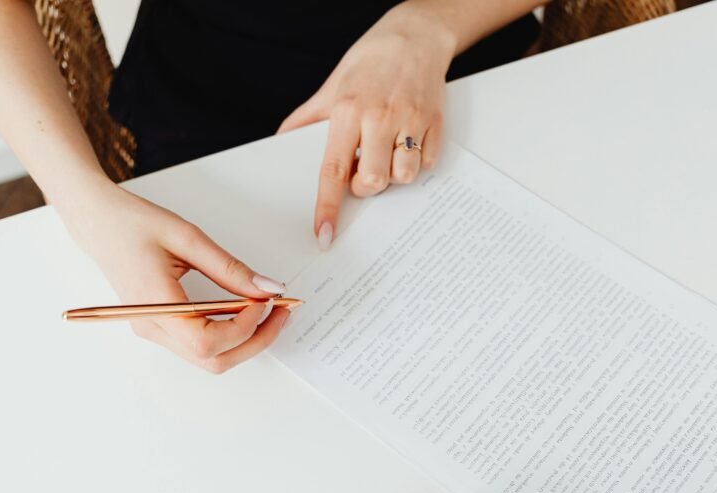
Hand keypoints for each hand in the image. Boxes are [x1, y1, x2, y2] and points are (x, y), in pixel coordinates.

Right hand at [60, 182, 290, 372]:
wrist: (97, 221)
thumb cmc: (133, 224)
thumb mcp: (188, 238)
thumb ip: (230, 268)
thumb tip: (268, 289)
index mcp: (155, 305)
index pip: (208, 342)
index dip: (245, 327)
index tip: (267, 301)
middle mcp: (152, 327)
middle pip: (213, 360)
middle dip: (255, 341)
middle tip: (282, 311)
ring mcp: (154, 330)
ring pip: (209, 359)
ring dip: (245, 340)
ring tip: (267, 309)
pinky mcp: (160, 326)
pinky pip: (200, 344)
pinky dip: (229, 333)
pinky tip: (244, 310)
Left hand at [278, 4, 456, 248]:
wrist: (416, 34)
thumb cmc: (371, 60)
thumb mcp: (332, 86)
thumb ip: (307, 118)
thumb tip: (281, 143)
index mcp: (348, 111)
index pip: (332, 171)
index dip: (327, 207)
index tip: (324, 235)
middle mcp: (380, 118)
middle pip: (371, 182)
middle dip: (365, 186)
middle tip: (363, 168)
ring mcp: (411, 121)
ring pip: (403, 177)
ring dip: (393, 175)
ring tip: (388, 153)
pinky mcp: (436, 123)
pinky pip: (427, 163)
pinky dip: (418, 161)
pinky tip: (408, 141)